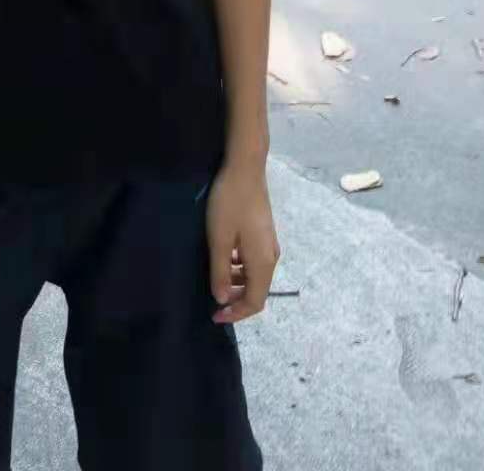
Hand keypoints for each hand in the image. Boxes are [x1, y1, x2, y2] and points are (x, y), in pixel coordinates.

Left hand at [205, 160, 279, 322]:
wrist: (245, 168)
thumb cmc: (230, 203)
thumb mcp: (219, 239)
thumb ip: (220, 271)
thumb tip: (221, 298)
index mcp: (263, 263)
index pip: (255, 302)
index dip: (236, 313)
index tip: (214, 315)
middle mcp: (271, 257)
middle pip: (257, 291)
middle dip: (236, 300)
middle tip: (212, 300)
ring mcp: (269, 244)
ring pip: (255, 276)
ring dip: (237, 283)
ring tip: (215, 280)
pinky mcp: (264, 233)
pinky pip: (254, 261)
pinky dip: (240, 268)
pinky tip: (224, 259)